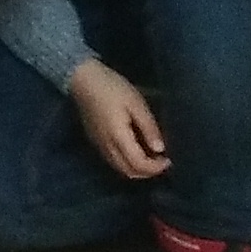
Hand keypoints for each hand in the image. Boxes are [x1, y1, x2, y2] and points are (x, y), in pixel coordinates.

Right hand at [68, 60, 169, 179]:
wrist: (81, 79)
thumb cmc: (112, 88)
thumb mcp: (136, 103)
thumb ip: (148, 127)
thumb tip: (160, 150)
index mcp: (118, 137)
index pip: (139, 165)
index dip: (156, 168)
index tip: (169, 160)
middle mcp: (107, 146)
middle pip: (129, 172)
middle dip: (148, 172)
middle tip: (161, 161)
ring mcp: (98, 144)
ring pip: (120, 168)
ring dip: (137, 169)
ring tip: (151, 157)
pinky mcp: (95, 141)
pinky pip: (113, 160)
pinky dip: (127, 162)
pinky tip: (135, 150)